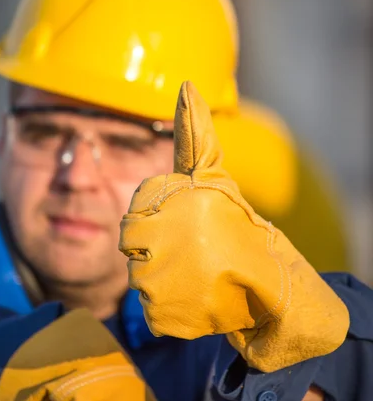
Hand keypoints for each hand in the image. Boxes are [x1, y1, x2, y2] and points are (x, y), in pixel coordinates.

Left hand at [119, 81, 348, 371]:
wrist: (269, 284)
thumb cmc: (237, 224)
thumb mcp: (213, 175)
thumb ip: (195, 133)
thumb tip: (186, 84)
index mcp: (174, 200)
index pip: (135, 216)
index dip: (160, 222)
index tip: (188, 227)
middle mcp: (162, 238)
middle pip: (132, 247)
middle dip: (158, 250)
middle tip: (192, 253)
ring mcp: (160, 281)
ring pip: (139, 280)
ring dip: (165, 279)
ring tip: (198, 275)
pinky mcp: (163, 316)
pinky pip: (151, 310)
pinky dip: (172, 308)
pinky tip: (198, 299)